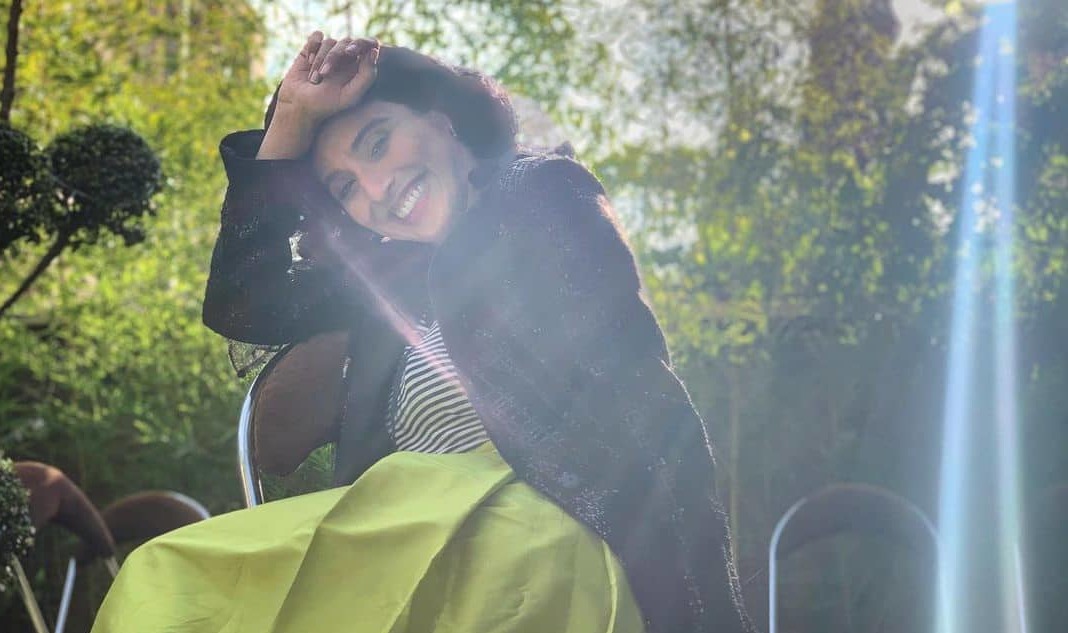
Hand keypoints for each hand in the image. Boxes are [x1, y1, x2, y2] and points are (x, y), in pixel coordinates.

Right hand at [258, 32, 379, 158]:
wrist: (298, 105)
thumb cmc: (327, 104)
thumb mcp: (351, 95)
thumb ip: (367, 75)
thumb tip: (374, 50)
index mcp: (359, 67)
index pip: (369, 45)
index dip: (363, 43)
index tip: (350, 52)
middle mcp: (346, 57)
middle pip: (347, 42)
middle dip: (334, 57)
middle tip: (324, 74)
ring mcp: (330, 51)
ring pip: (330, 41)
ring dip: (320, 60)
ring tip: (315, 79)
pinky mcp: (313, 48)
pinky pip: (317, 36)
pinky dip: (312, 47)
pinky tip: (308, 61)